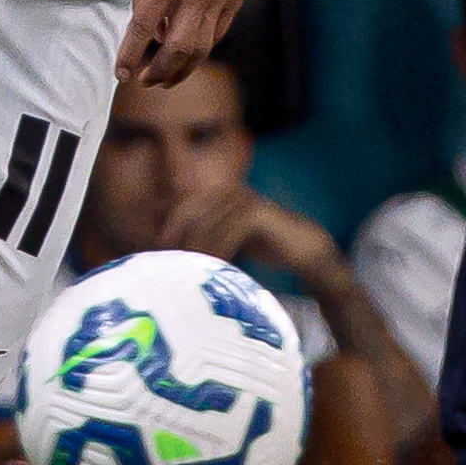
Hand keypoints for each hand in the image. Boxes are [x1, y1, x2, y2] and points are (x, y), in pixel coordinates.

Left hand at [118, 0, 246, 88]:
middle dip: (159, 72)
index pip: (142, 28)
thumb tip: (152, 35)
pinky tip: (190, 52)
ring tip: (168, 78)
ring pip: (201, 48)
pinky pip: (218, 33)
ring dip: (182, 69)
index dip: (131, 55)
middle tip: (147, 81)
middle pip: (176, 48)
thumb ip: (142, 0)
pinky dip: (202, 47)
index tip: (122, 72)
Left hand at [165, 183, 344, 295]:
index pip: (182, 209)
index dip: (169, 231)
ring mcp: (242, 198)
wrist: (304, 248)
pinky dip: (218, 250)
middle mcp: (228, 191)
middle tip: (171, 267)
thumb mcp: (230, 241)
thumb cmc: (264, 246)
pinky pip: (228, 231)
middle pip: (190, 215)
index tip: (161, 257)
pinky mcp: (256, 211)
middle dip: (179, 242)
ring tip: (190, 273)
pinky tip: (216, 268)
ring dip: (197, 250)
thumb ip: (207, 240)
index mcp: (218, 194)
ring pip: (207, 224)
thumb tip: (172, 255)